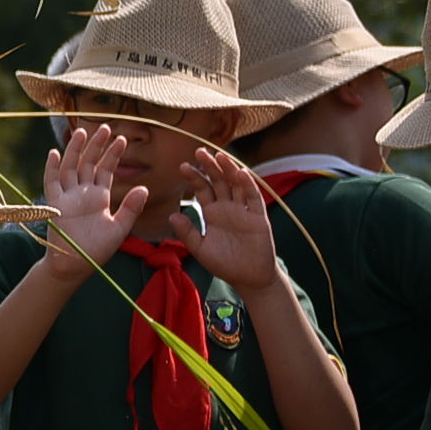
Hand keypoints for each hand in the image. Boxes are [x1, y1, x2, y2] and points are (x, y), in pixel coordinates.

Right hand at [40, 123, 147, 270]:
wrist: (75, 265)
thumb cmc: (97, 249)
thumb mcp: (120, 228)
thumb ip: (131, 208)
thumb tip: (144, 188)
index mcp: (99, 196)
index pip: (105, 169)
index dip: (113, 154)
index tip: (121, 139)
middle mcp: (83, 192)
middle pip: (88, 162)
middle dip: (96, 145)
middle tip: (105, 127)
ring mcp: (67, 197)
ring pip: (70, 167)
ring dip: (75, 150)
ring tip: (82, 132)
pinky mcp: (55, 204)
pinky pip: (51, 183)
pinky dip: (51, 168)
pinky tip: (53, 153)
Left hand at [180, 146, 282, 290]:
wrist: (248, 277)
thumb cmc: (224, 263)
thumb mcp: (200, 248)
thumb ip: (187, 232)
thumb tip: (172, 214)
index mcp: (212, 213)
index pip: (203, 190)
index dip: (194, 178)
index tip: (183, 166)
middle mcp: (228, 207)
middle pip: (219, 181)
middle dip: (209, 167)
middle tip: (199, 151)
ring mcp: (244, 210)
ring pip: (236, 184)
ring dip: (229, 170)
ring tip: (219, 156)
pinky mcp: (258, 216)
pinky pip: (253, 198)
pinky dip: (248, 185)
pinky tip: (240, 172)